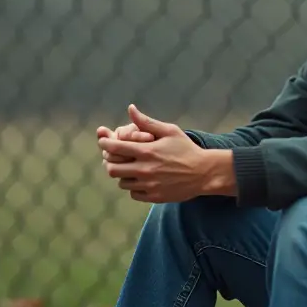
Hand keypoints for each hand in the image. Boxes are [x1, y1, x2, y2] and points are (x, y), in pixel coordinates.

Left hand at [99, 104, 234, 202]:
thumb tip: (130, 109)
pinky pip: (133, 194)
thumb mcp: (169, 131)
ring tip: (131, 168)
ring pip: (121, 183)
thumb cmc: (186, 149)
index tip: (103, 142)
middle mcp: (145, 170)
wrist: (204, 173)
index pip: (115, 148)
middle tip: (115, 157)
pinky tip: (142, 179)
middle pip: (112, 169)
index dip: (105, 143)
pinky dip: (134, 187)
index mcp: (147, 151)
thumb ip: (147, 122)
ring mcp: (149, 185)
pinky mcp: (154, 197)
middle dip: (110, 161)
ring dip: (123, 175)